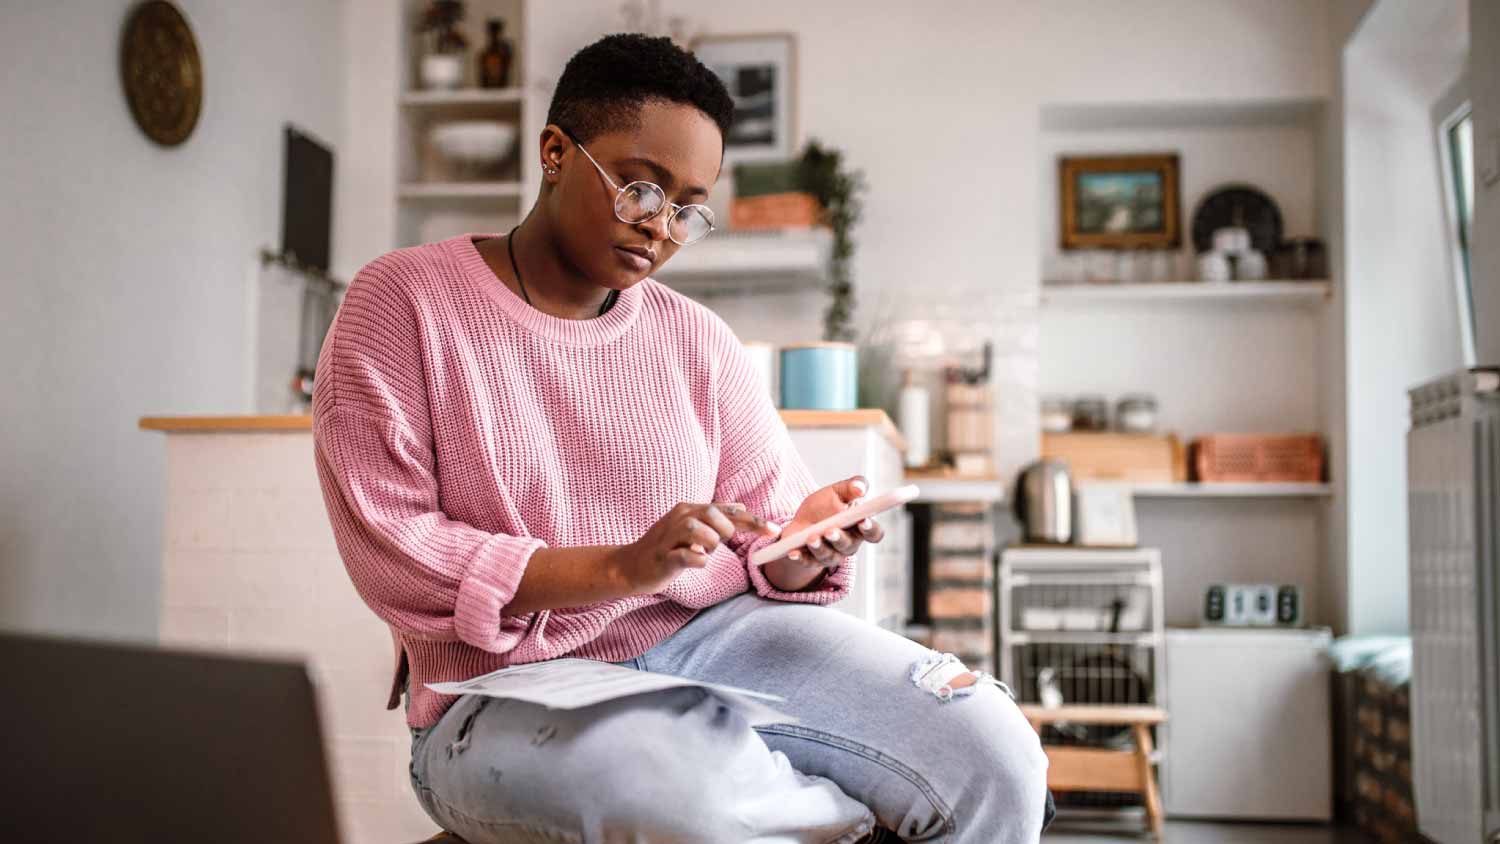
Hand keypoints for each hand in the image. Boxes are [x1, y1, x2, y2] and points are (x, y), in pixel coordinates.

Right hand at [611, 502, 779, 593]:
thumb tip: (741, 507)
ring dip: (710, 544)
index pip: (726, 510)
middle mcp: (679, 518)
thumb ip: (715, 519)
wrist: (630, 566)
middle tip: (723, 542)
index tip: (774, 531)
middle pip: (712, 514)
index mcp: (689, 510)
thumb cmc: (665, 548)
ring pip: (698, 532)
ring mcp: (669, 538)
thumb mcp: (691, 529)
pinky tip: (697, 562)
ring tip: (705, 552)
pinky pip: (685, 556)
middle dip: (726, 530)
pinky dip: (697, 560)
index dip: (752, 520)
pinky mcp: (662, 558)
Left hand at [773, 475, 886, 569]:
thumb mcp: (838, 491)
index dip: (871, 529)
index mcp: (859, 528)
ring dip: (820, 547)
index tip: (863, 520)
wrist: (803, 520)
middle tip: (830, 530)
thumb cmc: (825, 506)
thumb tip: (860, 488)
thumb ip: (852, 486)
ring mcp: (831, 555)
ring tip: (811, 538)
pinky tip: (793, 552)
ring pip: (828, 555)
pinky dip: (800, 557)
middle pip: (848, 546)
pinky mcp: (812, 561)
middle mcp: (848, 545)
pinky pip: (807, 562)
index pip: (874, 533)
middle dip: (839, 538)